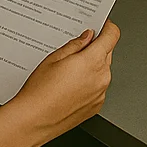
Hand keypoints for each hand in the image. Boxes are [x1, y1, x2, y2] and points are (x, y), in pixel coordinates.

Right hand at [7, 21, 120, 146]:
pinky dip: (90, 84)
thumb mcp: (54, 58)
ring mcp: (100, 93)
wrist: (34, 121)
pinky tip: (70, 87)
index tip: (102, 25)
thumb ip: (75, 44)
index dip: (107, 27)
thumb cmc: (40, 92)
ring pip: (103, 71)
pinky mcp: (96, 106)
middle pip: (107, 53)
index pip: (112, 36)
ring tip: (67, 74)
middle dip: (95, 49)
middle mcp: (102, 77)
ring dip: (92, 67)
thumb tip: (87, 37)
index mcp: (93, 61)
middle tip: (75, 51)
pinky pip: (98, 88)